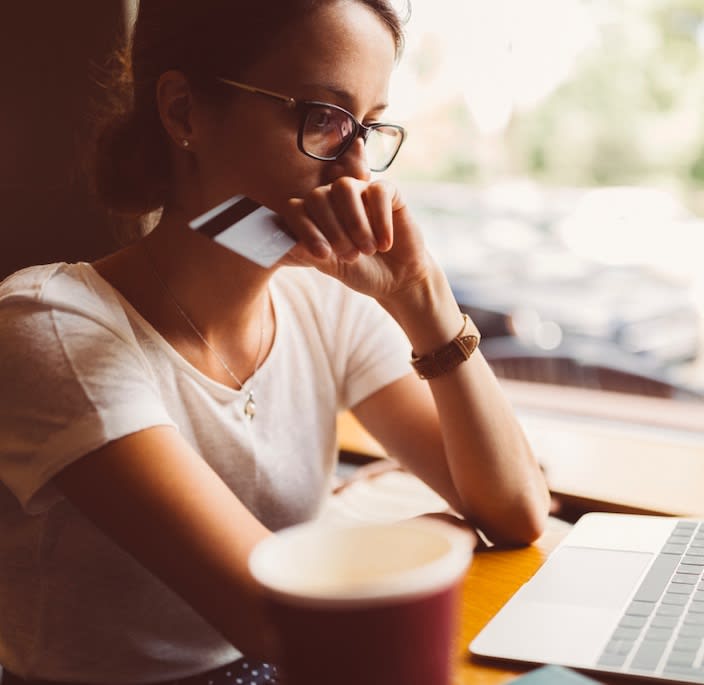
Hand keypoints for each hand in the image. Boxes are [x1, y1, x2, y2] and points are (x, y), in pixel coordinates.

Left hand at [279, 177, 433, 301]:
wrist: (397, 279)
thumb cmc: (360, 271)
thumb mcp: (330, 266)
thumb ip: (307, 253)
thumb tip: (285, 243)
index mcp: (313, 214)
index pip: (296, 208)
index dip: (305, 229)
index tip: (322, 254)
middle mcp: (332, 198)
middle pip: (318, 196)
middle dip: (332, 230)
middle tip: (350, 256)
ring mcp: (359, 191)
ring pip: (345, 188)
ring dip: (355, 223)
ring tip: (367, 250)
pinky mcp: (387, 192)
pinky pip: (378, 191)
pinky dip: (380, 219)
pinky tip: (385, 244)